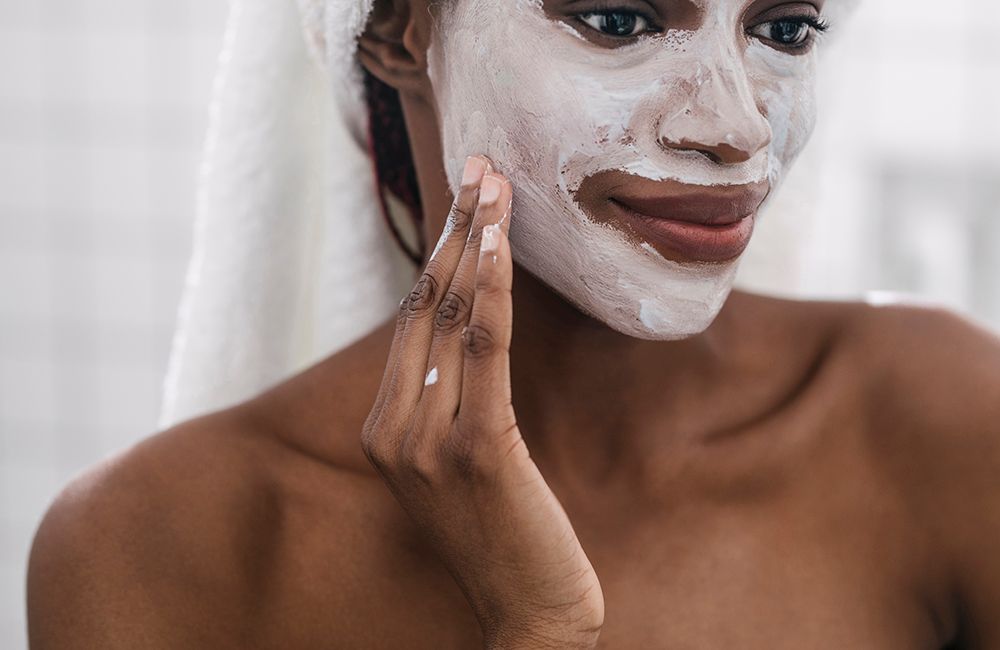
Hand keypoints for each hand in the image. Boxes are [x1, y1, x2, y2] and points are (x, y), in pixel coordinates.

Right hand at [361, 156, 603, 648]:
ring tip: (493, 184)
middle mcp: (393, 430)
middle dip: (454, 230)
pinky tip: (499, 245)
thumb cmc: (503, 535)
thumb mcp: (463, 463)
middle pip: (422, 307)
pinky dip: (489, 290)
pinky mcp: (476, 447)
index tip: (462, 204)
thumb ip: (452, 404)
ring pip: (447, 318)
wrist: (528, 613)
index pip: (410, 324)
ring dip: (473, 243)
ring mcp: (428, 440)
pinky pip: (482, 351)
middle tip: (479, 167)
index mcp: (385, 431)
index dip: (436, 256)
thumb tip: (470, 338)